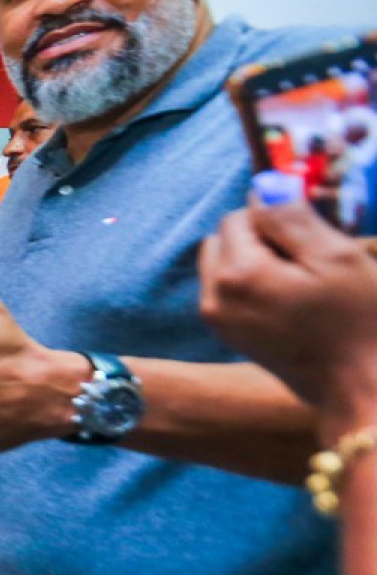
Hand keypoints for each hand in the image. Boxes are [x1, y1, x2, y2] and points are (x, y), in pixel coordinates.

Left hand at [199, 199, 376, 429]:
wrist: (361, 388)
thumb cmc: (359, 321)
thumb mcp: (334, 256)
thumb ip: (291, 218)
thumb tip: (263, 187)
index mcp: (236, 273)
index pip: (242, 215)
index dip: (279, 218)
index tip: (314, 236)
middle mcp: (213, 296)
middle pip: (226, 238)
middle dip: (262, 238)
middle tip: (310, 260)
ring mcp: (219, 320)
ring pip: (225, 263)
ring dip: (257, 260)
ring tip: (303, 281)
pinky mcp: (230, 336)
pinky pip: (232, 291)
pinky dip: (256, 285)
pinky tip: (293, 301)